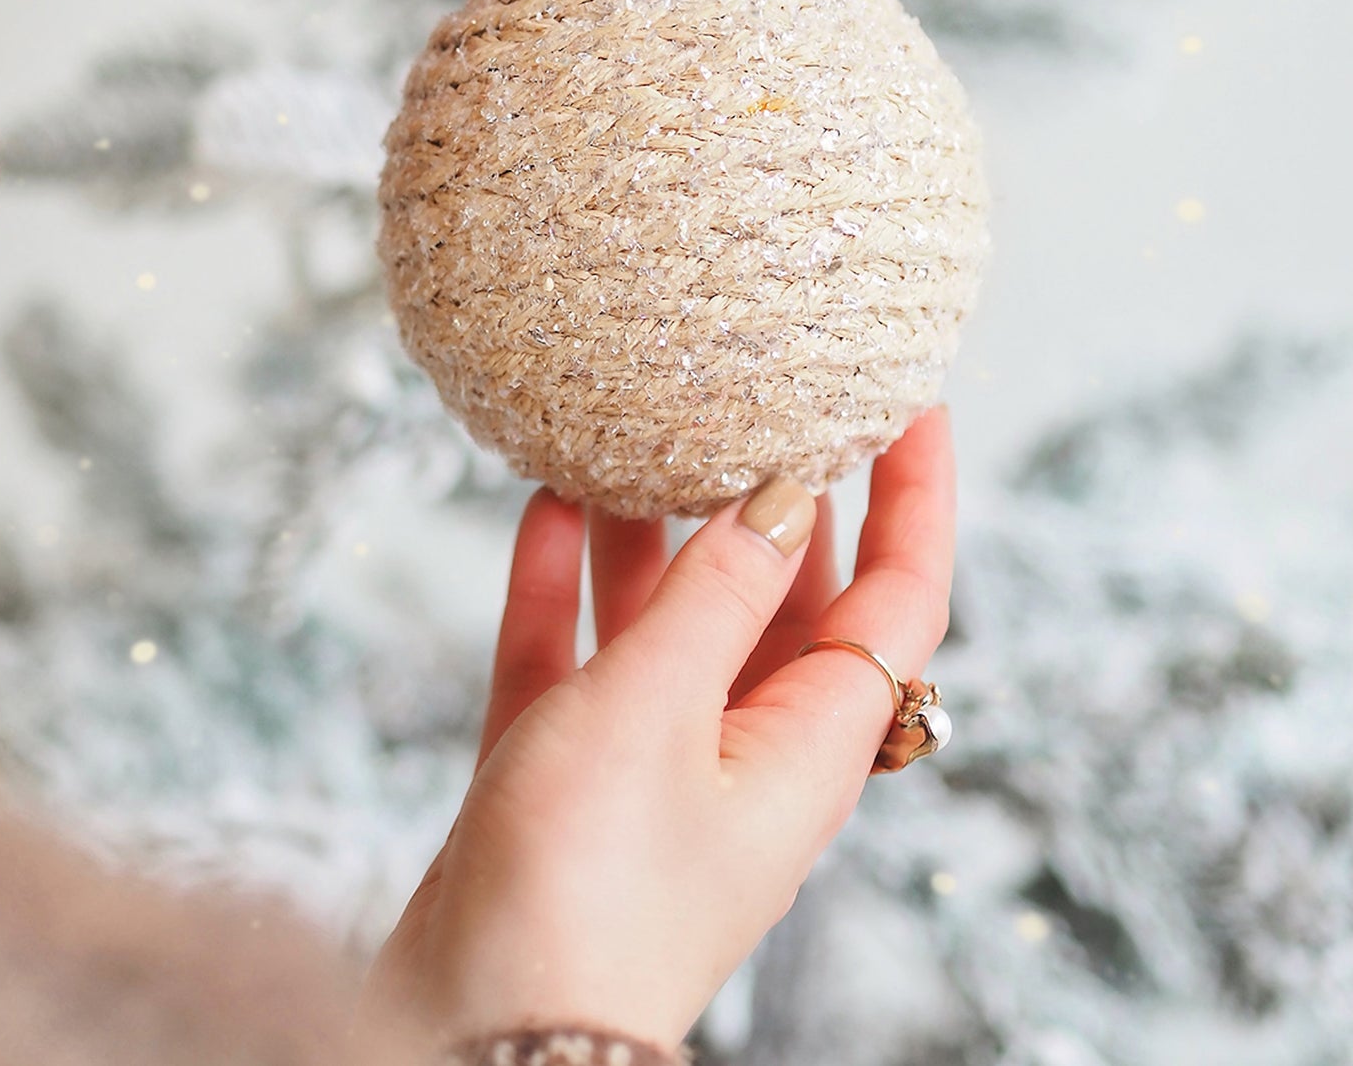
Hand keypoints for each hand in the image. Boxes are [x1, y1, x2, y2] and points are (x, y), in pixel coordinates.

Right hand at [370, 408, 954, 1057]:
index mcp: (808, 743)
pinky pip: (582, 655)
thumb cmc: (584, 892)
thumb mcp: (659, 710)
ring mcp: (656, 764)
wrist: (475, 1041)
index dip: (918, 494)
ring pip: (676, 618)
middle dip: (781, 497)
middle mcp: (746, 747)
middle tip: (765, 393)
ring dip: (659, 532)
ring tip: (638, 431)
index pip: (901, 597)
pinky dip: (569, 586)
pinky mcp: (569, 775)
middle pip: (791, 597)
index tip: (915, 400)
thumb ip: (719, 594)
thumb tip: (787, 494)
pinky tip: (547, 509)